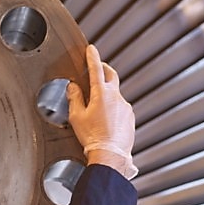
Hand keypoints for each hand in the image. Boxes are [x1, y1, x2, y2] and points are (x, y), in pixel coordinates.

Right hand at [67, 44, 136, 179]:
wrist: (110, 155)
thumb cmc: (93, 138)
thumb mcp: (76, 117)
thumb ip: (74, 98)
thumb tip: (73, 87)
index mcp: (101, 94)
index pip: (96, 69)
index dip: (92, 57)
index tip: (91, 49)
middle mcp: (116, 97)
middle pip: (111, 75)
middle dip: (104, 69)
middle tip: (98, 68)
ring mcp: (125, 107)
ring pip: (115, 94)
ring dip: (107, 95)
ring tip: (96, 108)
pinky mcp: (130, 117)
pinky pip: (120, 108)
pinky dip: (113, 109)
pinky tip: (105, 121)